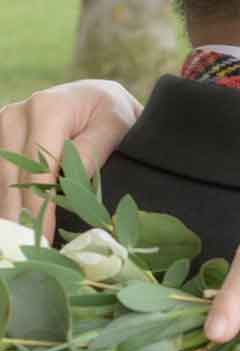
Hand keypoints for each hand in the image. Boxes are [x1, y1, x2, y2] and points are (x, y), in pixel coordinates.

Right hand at [0, 81, 141, 239]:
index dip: (40, 208)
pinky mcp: (1, 140)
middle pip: (13, 177)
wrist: (98, 98)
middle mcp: (17, 115)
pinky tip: (15, 224)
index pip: (38, 169)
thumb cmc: (113, 114)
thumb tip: (67, 182)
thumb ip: (93, 150)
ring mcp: (4, 126)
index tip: (44, 238)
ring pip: (2, 180)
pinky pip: (0, 176)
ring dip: (10, 212)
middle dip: (21, 216)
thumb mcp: (116, 126)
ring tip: (21, 243)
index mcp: (47, 108)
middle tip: (31, 251)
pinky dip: (8, 200)